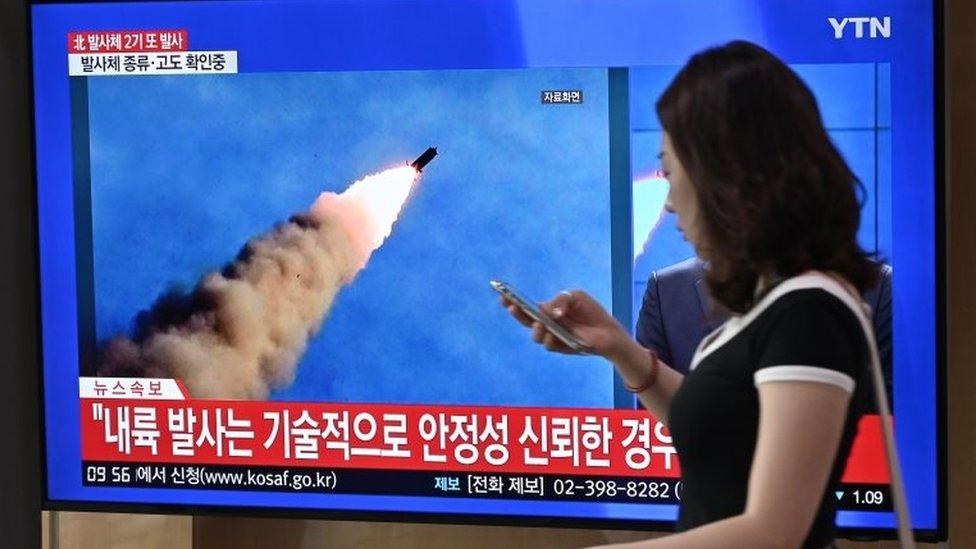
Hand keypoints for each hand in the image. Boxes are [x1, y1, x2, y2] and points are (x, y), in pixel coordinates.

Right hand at [499, 289, 630, 358]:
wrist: (608, 330)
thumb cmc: (591, 311)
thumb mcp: (576, 297)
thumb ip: (560, 300)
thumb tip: (547, 311)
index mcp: (547, 311)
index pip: (525, 306)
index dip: (512, 301)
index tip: (502, 294)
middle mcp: (547, 324)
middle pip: (525, 321)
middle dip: (516, 313)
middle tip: (511, 306)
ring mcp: (553, 336)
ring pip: (536, 336)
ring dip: (536, 329)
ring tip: (540, 323)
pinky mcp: (561, 347)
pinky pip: (549, 345)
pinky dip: (549, 339)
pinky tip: (552, 334)